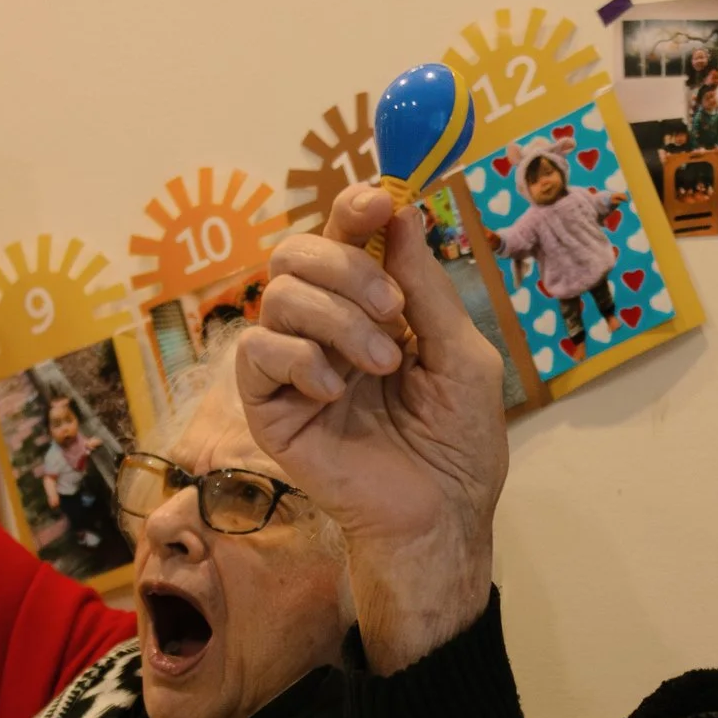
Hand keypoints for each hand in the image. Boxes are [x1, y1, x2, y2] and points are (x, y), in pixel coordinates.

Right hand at [235, 184, 508, 672]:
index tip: (377, 202)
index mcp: (372, 307)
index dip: (353, 208)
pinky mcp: (269, 406)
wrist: (439, 514)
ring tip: (381, 363)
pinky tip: (337, 390)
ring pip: (280, 296)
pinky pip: (256, 352)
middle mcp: (326, 327)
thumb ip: (427, 287)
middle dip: (346, 265)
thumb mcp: (461, 355)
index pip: (344, 238)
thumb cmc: (457, 443)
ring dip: (337, 318)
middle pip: (296, 252)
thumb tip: (401, 213)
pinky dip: (300, 358)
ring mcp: (294, 366)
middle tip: (393, 309)